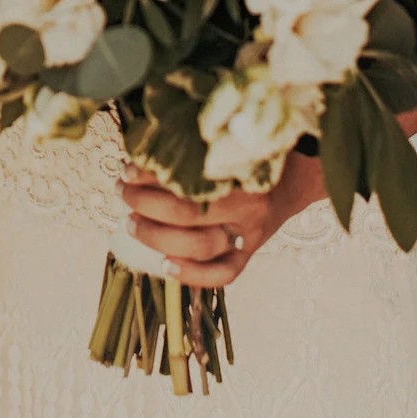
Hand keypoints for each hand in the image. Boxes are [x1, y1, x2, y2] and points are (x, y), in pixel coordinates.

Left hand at [119, 152, 327, 286]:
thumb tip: (147, 142)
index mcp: (242, 170)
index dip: (152, 175)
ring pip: (200, 246)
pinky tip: (164, 267)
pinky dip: (192, 275)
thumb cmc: (250, 156)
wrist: (293, 180)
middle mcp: (248, 204)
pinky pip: (225, 274)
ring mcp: (250, 233)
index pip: (188, 177)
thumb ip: (198, 144)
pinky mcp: (250, 253)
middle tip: (123, 192)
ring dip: (156, 237)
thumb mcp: (229, 142)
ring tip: (131, 223)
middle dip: (145, 204)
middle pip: (187, 213)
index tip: (129, 168)